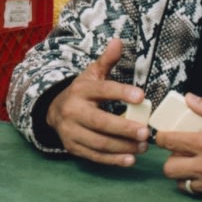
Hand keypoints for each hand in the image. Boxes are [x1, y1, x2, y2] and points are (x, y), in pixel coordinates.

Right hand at [44, 38, 148, 166]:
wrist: (54, 111)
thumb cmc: (82, 92)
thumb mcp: (92, 73)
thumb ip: (107, 60)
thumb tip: (118, 41)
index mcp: (81, 90)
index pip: (103, 90)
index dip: (122, 93)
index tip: (142, 97)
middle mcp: (73, 110)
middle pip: (100, 122)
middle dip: (124, 128)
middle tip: (146, 132)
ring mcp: (71, 131)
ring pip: (99, 142)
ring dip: (123, 147)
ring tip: (143, 146)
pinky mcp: (73, 147)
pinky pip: (94, 156)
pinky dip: (113, 160)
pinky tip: (130, 159)